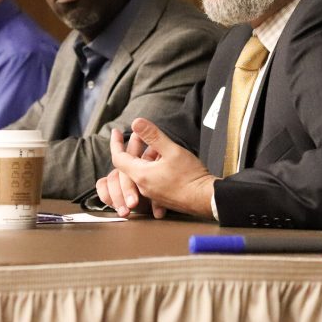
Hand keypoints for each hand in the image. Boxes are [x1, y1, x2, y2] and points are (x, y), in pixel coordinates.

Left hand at [97, 118, 214, 218]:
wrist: (206, 199)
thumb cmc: (191, 176)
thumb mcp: (172, 150)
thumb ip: (153, 136)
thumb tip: (135, 122)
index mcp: (141, 175)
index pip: (118, 157)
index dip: (115, 143)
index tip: (115, 131)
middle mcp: (143, 186)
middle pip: (131, 163)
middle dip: (136, 146)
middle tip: (142, 133)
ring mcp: (152, 193)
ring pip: (143, 170)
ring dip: (148, 156)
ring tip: (161, 146)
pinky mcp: (161, 197)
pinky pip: (151, 179)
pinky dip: (155, 166)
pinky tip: (166, 160)